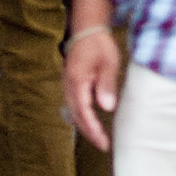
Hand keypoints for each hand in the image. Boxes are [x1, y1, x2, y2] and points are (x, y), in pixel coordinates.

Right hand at [62, 20, 123, 151]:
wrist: (86, 30)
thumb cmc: (99, 44)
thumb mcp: (108, 62)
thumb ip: (107, 84)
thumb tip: (107, 107)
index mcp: (77, 81)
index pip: (84, 112)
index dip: (93, 129)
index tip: (103, 142)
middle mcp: (69, 86)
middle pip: (76, 116)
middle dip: (89, 133)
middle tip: (103, 145)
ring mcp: (67, 85)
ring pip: (73, 112)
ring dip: (84, 127)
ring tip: (98, 139)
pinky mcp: (70, 84)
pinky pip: (73, 106)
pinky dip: (81, 117)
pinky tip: (90, 123)